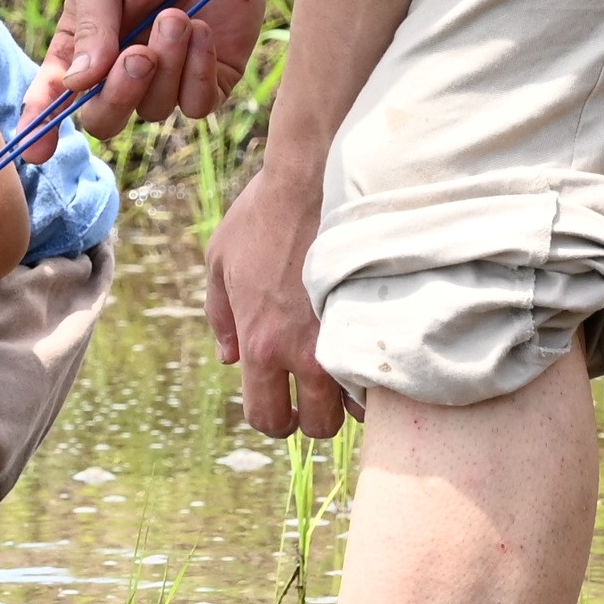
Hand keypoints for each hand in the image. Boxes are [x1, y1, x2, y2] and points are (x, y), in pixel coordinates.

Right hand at [38, 0, 271, 143]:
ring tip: (176, 15)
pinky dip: (198, 71)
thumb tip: (76, 85)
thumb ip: (91, 30)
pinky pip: (197, 104)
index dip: (40, 128)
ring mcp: (165, 81)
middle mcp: (119, 74)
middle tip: (137, 55)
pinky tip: (201, 30)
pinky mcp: (209, 80)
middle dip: (119, 94)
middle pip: (105, 121)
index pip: (53, 100)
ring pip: (155, 110)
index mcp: (81, 52)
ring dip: (166, 65)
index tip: (35, 151)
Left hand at [207, 153, 352, 438]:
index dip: (275, 420)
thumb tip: (230, 359)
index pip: (268, 418)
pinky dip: (379, 372)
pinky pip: (384, 370)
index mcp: (261, 344)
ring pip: (359, 406)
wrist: (313, 178)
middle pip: (318, 426)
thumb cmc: (261, 215)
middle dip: (317, 415)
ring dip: (354, 396)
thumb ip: (221, 316)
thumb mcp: (220, 261)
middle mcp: (302, 353)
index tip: (285, 408)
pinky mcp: (374, 318)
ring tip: (349, 370)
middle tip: (320, 390)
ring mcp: (343, 338)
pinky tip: (372, 351)